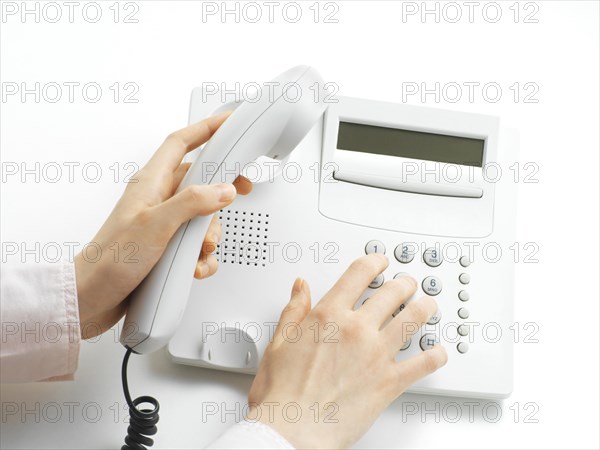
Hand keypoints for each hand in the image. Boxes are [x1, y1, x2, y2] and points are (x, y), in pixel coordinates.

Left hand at [74, 112, 251, 338]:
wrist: (91, 299)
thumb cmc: (110, 261)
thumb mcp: (155, 226)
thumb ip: (192, 203)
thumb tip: (223, 189)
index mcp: (151, 183)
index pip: (181, 143)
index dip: (205, 128)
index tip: (229, 122)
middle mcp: (157, 200)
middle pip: (200, 180)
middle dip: (221, 192)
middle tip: (240, 191)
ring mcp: (162, 224)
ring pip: (202, 216)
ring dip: (211, 235)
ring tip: (201, 249)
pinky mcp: (165, 247)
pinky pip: (196, 244)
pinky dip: (202, 257)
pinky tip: (196, 267)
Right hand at [247, 254, 447, 448]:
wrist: (291, 430)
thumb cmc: (282, 393)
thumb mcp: (278, 342)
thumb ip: (293, 310)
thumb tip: (300, 287)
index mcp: (329, 315)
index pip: (359, 273)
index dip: (375, 261)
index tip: (380, 261)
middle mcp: (357, 329)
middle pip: (392, 292)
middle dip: (404, 283)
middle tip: (407, 283)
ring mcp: (377, 354)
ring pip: (414, 318)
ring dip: (425, 308)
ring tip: (427, 305)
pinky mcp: (390, 381)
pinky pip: (424, 362)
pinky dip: (435, 355)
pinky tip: (437, 351)